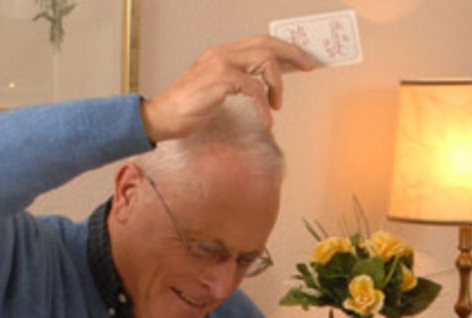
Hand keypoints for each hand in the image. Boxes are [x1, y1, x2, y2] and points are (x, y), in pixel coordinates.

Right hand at [141, 35, 316, 141]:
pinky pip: (254, 88)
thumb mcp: (218, 90)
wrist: (161, 118)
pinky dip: (264, 106)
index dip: (284, 48)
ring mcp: (220, 64)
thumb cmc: (189, 108)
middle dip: (292, 54)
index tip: (302, 60)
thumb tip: (265, 86)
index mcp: (222, 54)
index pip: (260, 42)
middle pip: (267, 44)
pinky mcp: (219, 80)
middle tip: (309, 67)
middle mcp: (222, 53)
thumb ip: (240, 83)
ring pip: (264, 61)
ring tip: (276, 106)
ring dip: (278, 85)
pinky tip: (267, 120)